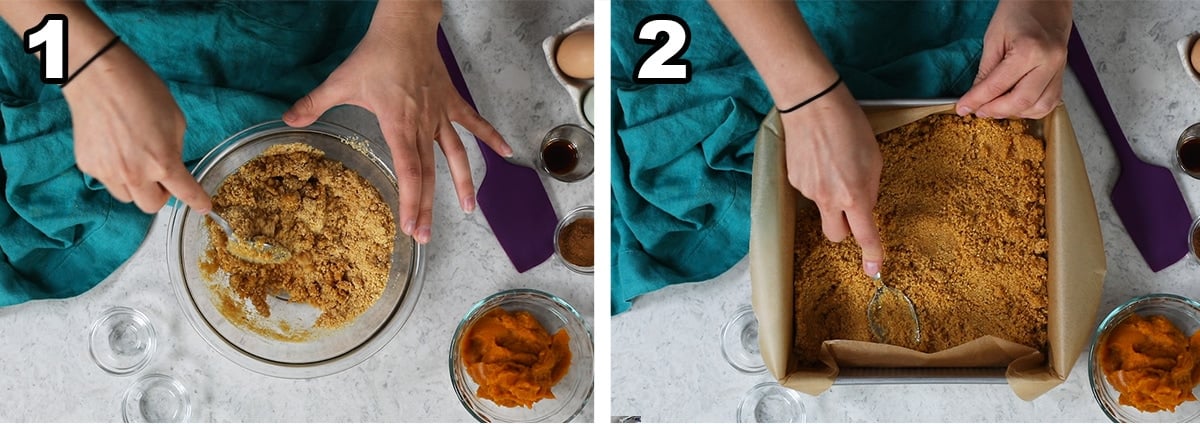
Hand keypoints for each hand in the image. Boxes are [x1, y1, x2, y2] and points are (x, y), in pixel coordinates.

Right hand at [62, 42, 211, 213]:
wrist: (98, 77)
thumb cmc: (141, 91)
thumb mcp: (175, 120)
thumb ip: (175, 149)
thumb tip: (171, 164)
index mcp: (162, 162)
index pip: (185, 193)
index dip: (197, 202)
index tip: (203, 207)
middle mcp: (135, 173)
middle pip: (151, 206)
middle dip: (160, 195)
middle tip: (162, 177)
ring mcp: (108, 172)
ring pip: (127, 196)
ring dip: (136, 186)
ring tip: (134, 159)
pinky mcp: (88, 166)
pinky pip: (106, 179)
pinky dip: (114, 171)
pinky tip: (114, 147)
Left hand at [283, 16, 511, 244]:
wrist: (405, 27)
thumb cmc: (376, 55)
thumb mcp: (341, 81)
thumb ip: (314, 104)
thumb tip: (287, 120)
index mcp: (399, 125)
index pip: (409, 171)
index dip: (412, 201)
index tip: (411, 227)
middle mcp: (423, 125)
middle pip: (429, 174)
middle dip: (428, 207)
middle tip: (426, 237)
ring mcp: (440, 114)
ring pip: (455, 155)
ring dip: (464, 183)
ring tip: (471, 209)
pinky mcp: (451, 102)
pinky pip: (474, 123)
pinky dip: (490, 137)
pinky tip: (506, 152)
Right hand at [781, 84, 884, 275]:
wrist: (812, 105)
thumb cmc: (850, 125)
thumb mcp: (874, 158)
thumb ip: (871, 188)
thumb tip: (865, 204)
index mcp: (854, 195)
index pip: (864, 235)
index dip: (872, 255)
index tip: (874, 271)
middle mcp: (828, 199)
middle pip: (836, 235)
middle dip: (846, 229)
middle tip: (852, 209)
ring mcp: (808, 191)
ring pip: (824, 207)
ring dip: (832, 195)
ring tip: (835, 162)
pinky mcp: (793, 181)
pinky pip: (810, 190)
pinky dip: (818, 181)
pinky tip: (820, 157)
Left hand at [956, 0, 1071, 118]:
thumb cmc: (1019, 10)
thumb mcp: (994, 37)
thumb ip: (986, 71)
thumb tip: (975, 97)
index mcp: (1029, 50)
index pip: (997, 86)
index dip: (977, 100)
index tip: (963, 108)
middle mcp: (1049, 62)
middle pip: (1021, 102)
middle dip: (996, 110)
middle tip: (979, 111)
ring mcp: (1060, 69)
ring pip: (1040, 107)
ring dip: (1015, 112)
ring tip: (996, 107)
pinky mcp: (1063, 73)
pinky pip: (1050, 101)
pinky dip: (1032, 108)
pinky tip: (1016, 104)